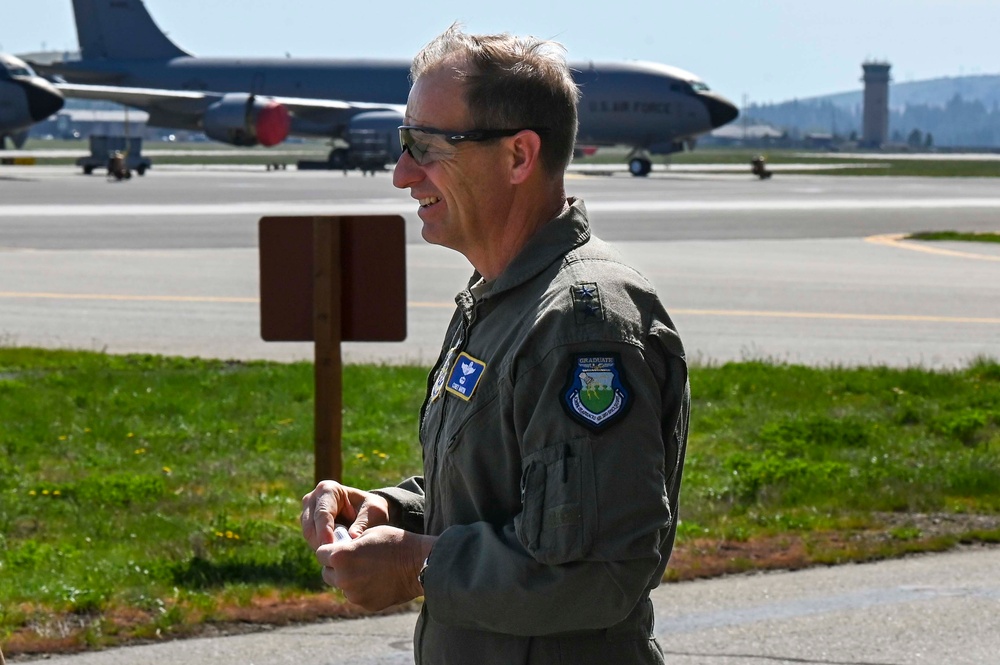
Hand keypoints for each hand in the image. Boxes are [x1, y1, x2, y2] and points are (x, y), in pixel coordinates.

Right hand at [301, 480, 390, 549]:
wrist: (368, 513)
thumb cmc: (371, 509)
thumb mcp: (374, 513)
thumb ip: (364, 523)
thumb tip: (352, 536)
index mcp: (328, 489)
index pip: (323, 512)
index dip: (325, 531)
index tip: (331, 547)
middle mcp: (313, 498)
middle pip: (311, 525)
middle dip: (322, 541)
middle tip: (336, 556)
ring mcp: (308, 512)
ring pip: (309, 534)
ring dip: (322, 546)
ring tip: (340, 553)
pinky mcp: (308, 525)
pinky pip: (311, 540)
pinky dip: (322, 547)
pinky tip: (336, 552)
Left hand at [316, 525, 434, 610]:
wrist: (419, 564)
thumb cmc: (394, 543)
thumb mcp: (368, 534)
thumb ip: (347, 544)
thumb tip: (337, 552)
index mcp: (341, 557)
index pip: (320, 554)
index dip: (329, 549)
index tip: (338, 547)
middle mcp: (343, 578)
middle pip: (326, 573)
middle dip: (335, 566)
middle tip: (353, 559)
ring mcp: (354, 594)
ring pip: (342, 586)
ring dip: (348, 579)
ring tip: (369, 569)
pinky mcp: (366, 604)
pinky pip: (356, 596)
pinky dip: (362, 589)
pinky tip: (378, 580)